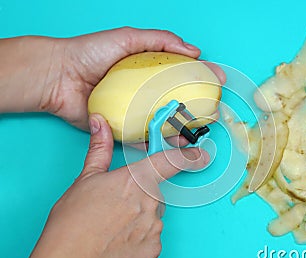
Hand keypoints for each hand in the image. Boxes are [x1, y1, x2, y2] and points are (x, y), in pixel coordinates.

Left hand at [0, 27, 224, 128]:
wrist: (59, 76)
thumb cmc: (90, 53)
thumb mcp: (128, 38)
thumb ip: (160, 40)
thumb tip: (193, 51)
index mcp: (147, 69)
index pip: (181, 73)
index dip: (201, 76)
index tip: (218, 81)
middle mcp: (143, 91)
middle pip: (176, 100)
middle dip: (198, 107)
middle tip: (213, 110)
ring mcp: (134, 110)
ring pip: (164, 121)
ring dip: (183, 127)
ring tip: (198, 129)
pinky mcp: (121, 127)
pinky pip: (143, 136)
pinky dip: (158, 141)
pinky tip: (174, 142)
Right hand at [26, 113, 208, 257]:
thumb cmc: (72, 223)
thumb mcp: (85, 179)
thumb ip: (99, 149)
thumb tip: (99, 124)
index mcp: (135, 179)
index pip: (170, 162)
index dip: (189, 156)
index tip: (200, 155)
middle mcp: (149, 201)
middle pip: (155, 193)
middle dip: (141, 196)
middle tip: (117, 206)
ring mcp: (154, 226)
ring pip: (154, 216)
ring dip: (140, 217)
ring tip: (114, 226)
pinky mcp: (154, 248)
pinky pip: (153, 236)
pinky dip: (140, 237)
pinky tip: (120, 240)